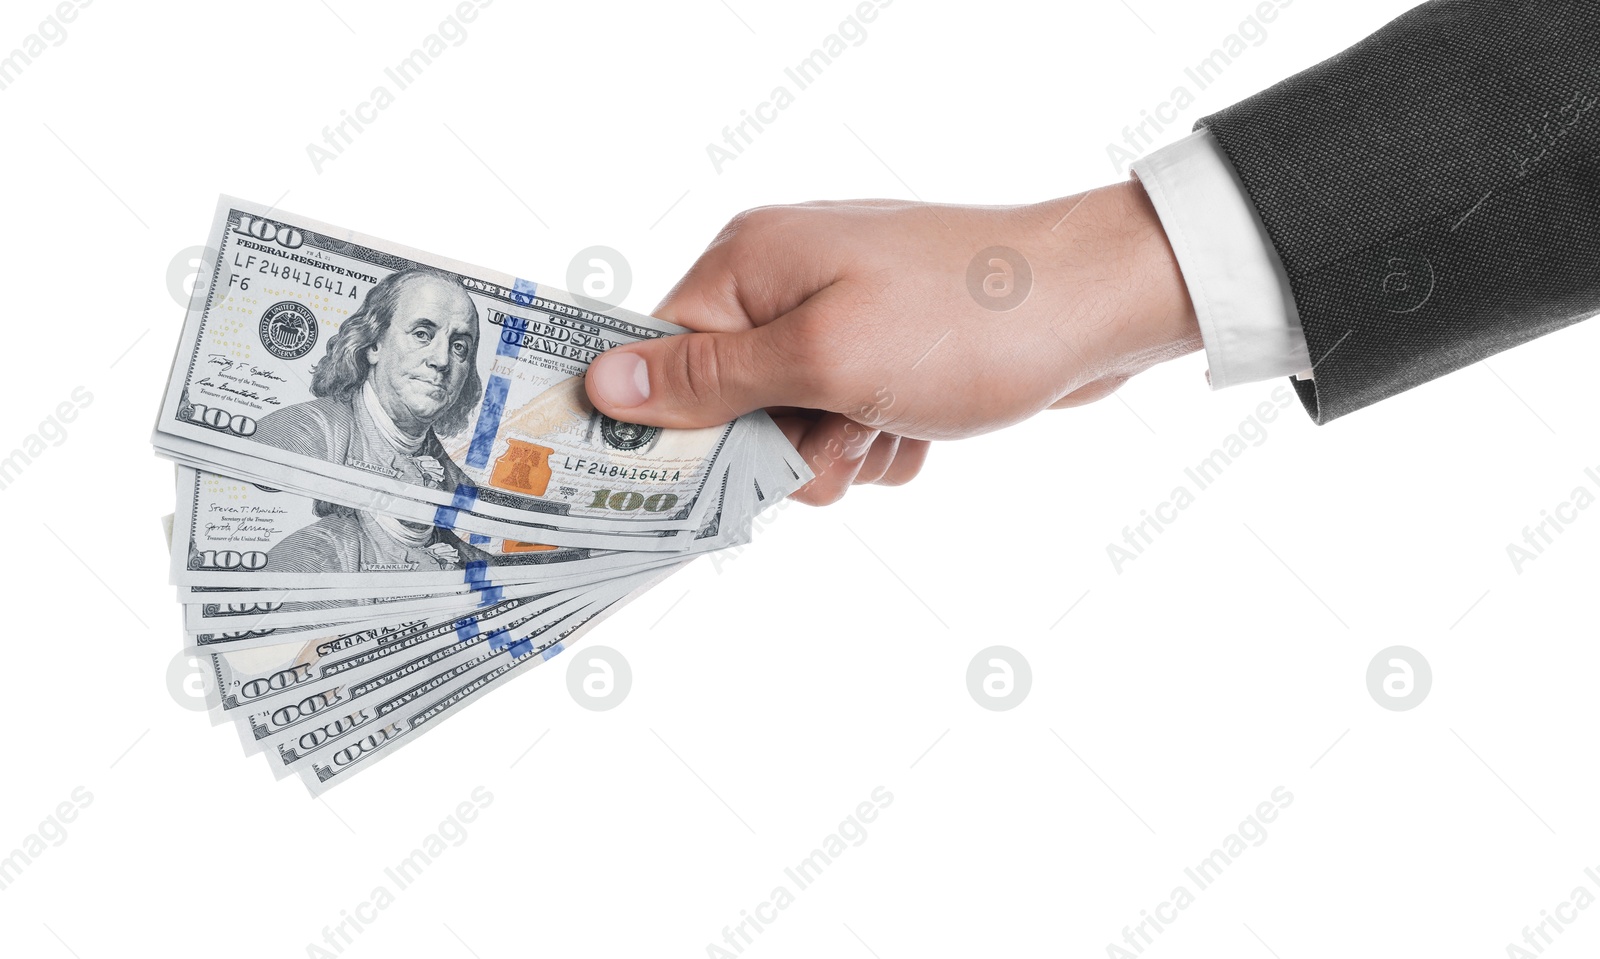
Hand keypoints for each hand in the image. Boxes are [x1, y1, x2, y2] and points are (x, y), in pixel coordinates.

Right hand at [584, 179, 1200, 504]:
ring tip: (895, 421)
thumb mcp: (825, 358)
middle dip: (784, 446)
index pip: (660, 355)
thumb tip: (604, 384)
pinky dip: (881, 439)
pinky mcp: (886, 350)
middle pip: (727, 404)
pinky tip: (920, 424)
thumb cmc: (965, 321)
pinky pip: (849, 422)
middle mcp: (785, 282)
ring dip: (842, 450)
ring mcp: (841, 315)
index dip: (676, 424)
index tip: (709, 471)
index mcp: (750, 264)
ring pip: (793, 428)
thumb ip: (711, 378)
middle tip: (841, 433)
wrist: (1099, 307)